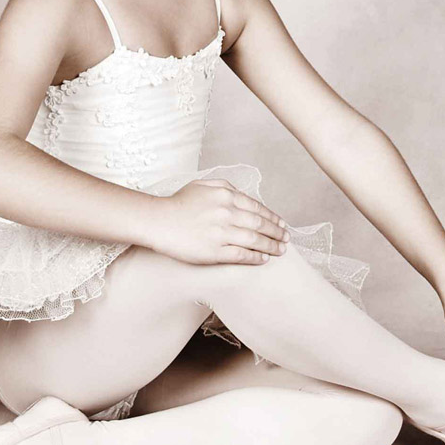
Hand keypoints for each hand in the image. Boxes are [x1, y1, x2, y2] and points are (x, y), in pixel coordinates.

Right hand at [152, 178, 289, 265]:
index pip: (257, 207)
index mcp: (225, 195)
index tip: (281, 224)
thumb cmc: (178, 203)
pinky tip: (263, 259)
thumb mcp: (202, 185)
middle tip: (286, 238)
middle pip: (260, 224)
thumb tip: (242, 193)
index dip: (272, 217)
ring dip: (271, 246)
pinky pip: (241, 255)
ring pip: (254, 240)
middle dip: (277, 232)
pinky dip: (255, 258)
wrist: (158, 221)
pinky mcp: (214, 251)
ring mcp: (221, 233)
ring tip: (280, 250)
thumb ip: (224, 186)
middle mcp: (226, 212)